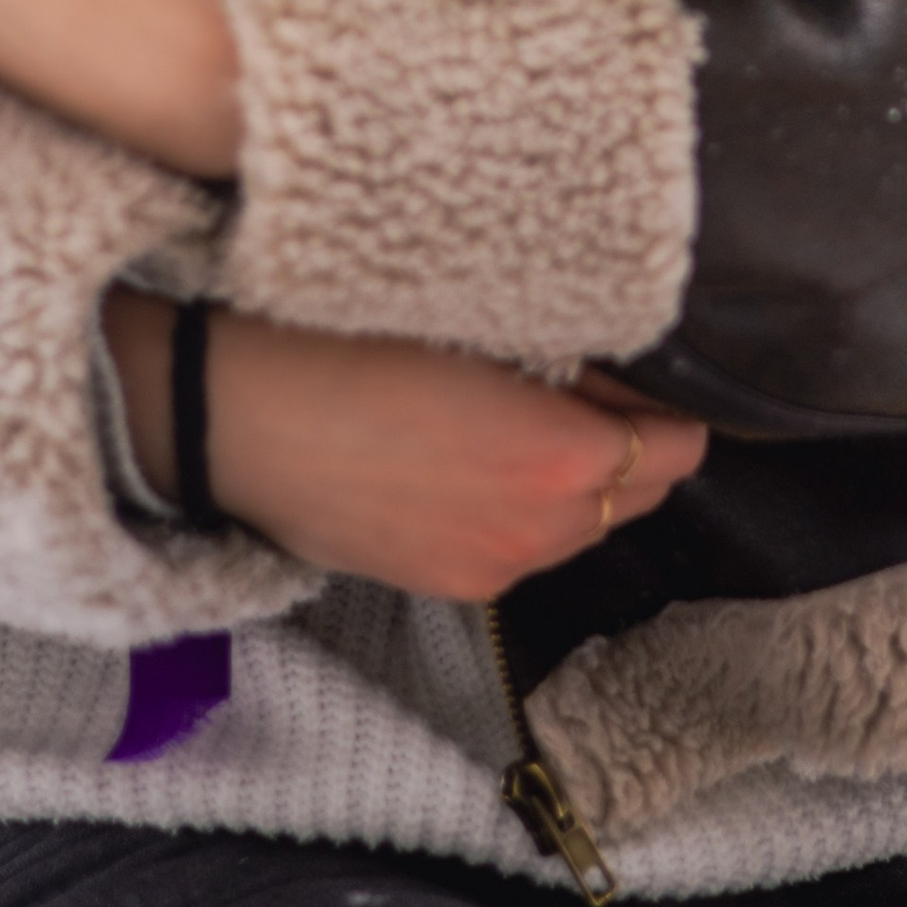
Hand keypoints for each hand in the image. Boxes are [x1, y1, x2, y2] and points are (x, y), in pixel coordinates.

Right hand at [104, 289, 706, 599]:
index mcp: (559, 459)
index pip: (677, 448)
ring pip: (577, 528)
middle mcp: (536, 532)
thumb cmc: (340, 342)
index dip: (666, 403)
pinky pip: (518, 547)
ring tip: (520, 417)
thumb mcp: (476, 323)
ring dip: (574, 482)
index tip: (644, 372)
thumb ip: (567, 357)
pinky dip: (520, 509)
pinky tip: (473, 459)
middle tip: (587, 385)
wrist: (229, 411)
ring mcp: (487, 568)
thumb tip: (611, 371)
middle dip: (627, 446)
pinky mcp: (441, 584)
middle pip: (637, 497)